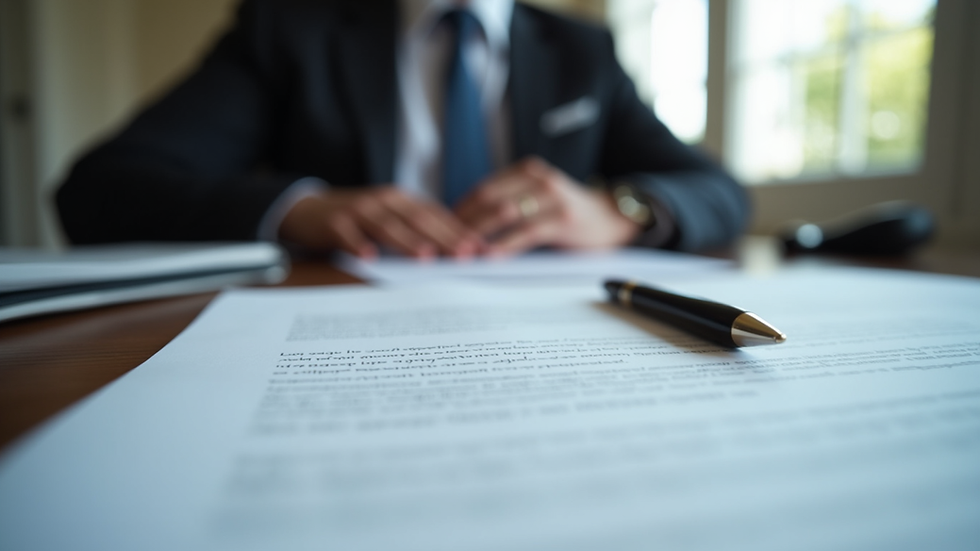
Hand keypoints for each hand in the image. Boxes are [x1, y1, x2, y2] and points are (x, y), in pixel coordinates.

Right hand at [279, 187, 482, 258]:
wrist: (309, 210)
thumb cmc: (359, 220)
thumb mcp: (390, 218)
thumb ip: (417, 230)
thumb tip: (456, 252)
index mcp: (402, 200)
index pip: (436, 216)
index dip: (459, 231)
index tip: (480, 249)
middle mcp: (384, 201)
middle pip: (418, 220)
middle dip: (443, 238)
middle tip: (465, 255)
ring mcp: (359, 210)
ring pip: (387, 226)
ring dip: (407, 241)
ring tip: (426, 257)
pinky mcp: (334, 222)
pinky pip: (348, 234)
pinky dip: (358, 245)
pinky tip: (369, 259)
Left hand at [454, 157, 640, 255]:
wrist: (613, 218)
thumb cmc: (568, 215)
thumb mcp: (538, 200)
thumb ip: (510, 207)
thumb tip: (466, 230)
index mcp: (526, 171)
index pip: (482, 190)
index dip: (459, 211)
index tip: (440, 232)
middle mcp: (538, 178)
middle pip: (488, 199)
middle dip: (463, 224)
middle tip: (444, 246)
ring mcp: (552, 196)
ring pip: (504, 213)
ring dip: (479, 235)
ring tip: (461, 254)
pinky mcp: (564, 218)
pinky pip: (527, 232)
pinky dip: (505, 245)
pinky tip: (490, 257)